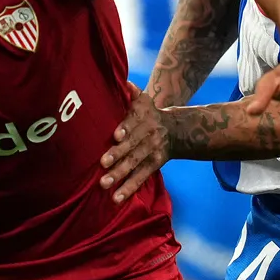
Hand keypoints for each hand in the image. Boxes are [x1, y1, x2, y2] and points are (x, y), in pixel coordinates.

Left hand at [101, 90, 171, 204]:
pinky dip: (129, 189)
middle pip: (132, 147)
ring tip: (104, 185)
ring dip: (120, 175)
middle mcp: (149, 136)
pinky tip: (116, 198)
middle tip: (103, 164)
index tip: (116, 136)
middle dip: (118, 155)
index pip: (133, 123)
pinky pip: (141, 178)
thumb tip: (123, 81)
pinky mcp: (154, 166)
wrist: (176, 130)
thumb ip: (132, 92)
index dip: (125, 129)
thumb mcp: (144, 100)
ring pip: (135, 165)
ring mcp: (152, 152)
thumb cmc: (149, 113)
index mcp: (144, 118)